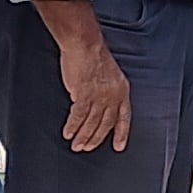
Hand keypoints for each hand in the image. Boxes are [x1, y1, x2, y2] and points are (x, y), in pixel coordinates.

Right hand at [58, 32, 130, 150]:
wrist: (85, 45)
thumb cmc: (95, 56)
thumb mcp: (110, 76)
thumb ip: (107, 93)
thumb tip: (96, 108)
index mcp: (122, 91)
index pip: (124, 117)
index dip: (122, 133)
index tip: (119, 147)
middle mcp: (113, 96)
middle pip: (106, 124)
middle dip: (96, 138)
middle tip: (87, 148)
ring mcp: (99, 96)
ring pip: (92, 123)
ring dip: (83, 136)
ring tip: (77, 145)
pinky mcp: (84, 94)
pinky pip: (78, 116)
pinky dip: (72, 126)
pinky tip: (68, 133)